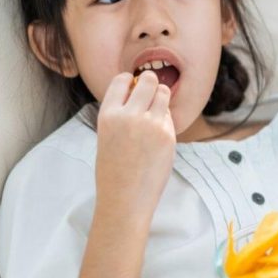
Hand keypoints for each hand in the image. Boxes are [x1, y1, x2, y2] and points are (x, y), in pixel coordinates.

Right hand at [95, 70, 175, 223]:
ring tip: (153, 116)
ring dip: (161, 99)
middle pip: (148, 79)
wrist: (125, 198)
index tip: (133, 89)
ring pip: (164, 93)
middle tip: (149, 97)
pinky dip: (166, 121)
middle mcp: (129, 115)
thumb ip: (121, 112)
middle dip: (151, 84)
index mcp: (108, 114)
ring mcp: (150, 124)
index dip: (130, 81)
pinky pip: (170, 116)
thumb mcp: (107, 134)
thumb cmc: (114, 169)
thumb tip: (139, 89)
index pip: (122, 79)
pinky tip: (157, 138)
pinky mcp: (168, 135)